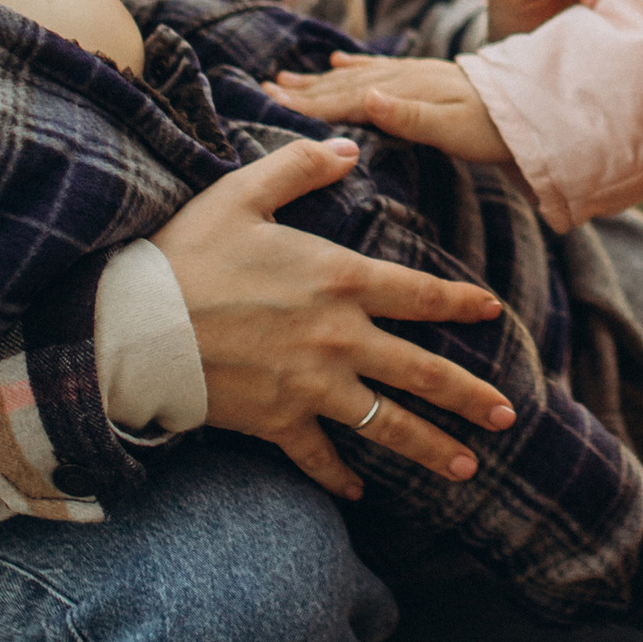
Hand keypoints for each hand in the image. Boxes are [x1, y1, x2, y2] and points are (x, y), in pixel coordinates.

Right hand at [154, 135, 514, 501]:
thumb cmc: (186, 254)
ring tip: (467, 467)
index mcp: (338, 280)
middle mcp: (338, 338)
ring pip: (388, 424)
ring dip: (431, 448)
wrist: (133, 326)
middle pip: (423, 373)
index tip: (494, 313)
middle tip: (509, 414)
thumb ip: (299, 167)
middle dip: (471, 396)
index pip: (418, 294)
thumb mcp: (242, 194)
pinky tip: (360, 492)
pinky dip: (339, 477)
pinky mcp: (277, 422)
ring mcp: (311, 387)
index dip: (460, 304)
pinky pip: (319, 457)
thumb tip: (348, 149)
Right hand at [271, 53, 510, 162]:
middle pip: (343, 84)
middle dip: (302, 88)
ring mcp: (413, 75)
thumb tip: (364, 95)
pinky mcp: (424, 77)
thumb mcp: (452, 129)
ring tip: (284, 77)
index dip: (308, 103)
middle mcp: (404, 78)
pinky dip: (354, 65)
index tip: (271, 101)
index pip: (346, 98)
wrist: (533, 109)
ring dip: (319, 78)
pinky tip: (338, 61)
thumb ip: (407, 116)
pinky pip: (378, 68)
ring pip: (355, 75)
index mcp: (404, 92)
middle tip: (262, 88)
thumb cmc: (492, 130)